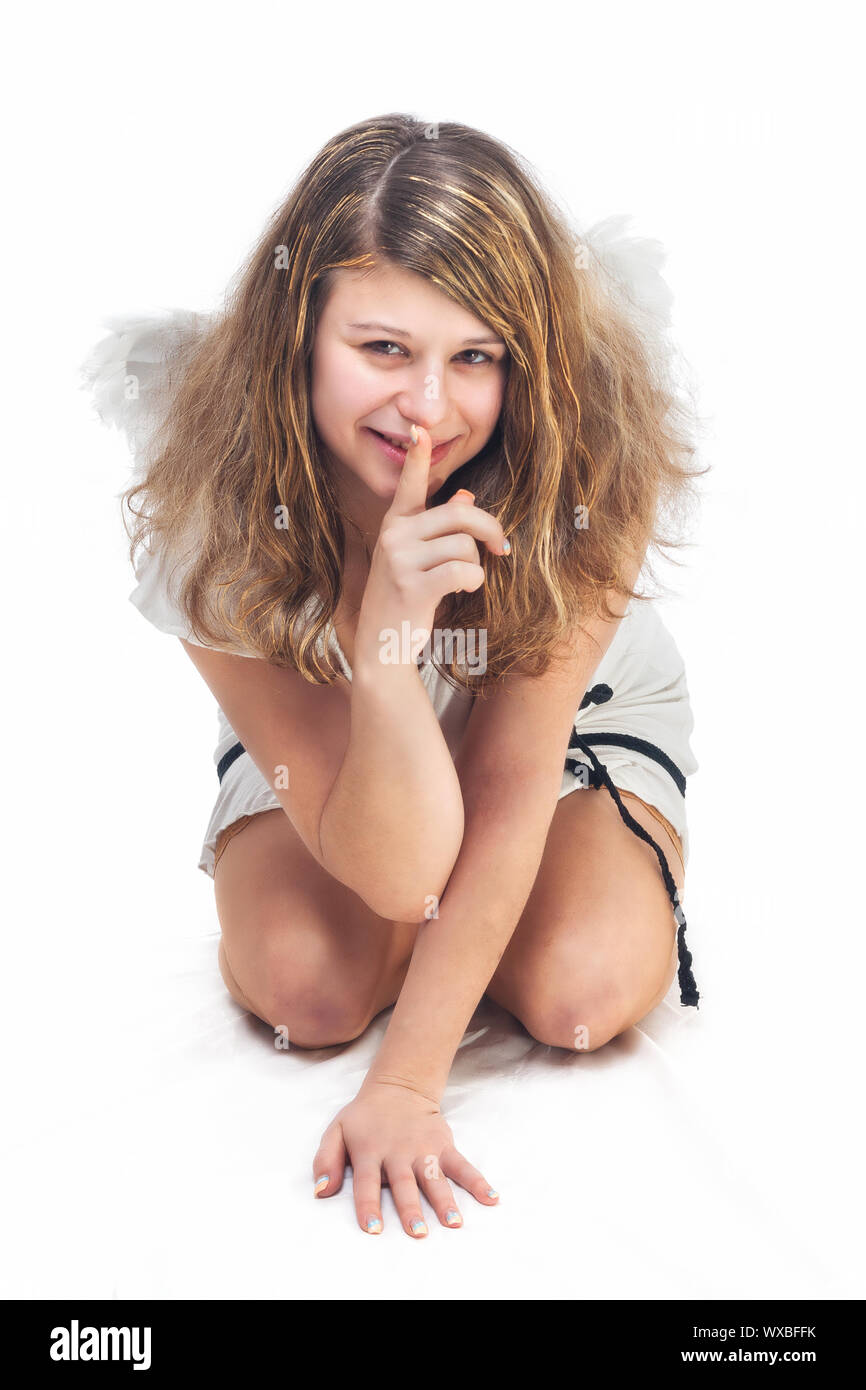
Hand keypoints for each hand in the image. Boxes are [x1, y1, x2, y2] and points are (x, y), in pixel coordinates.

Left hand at [312, 1078, 499, 1236]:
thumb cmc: (364, 1118)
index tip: (373, 1228)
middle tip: (417, 1232)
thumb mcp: (336, 1131)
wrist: (398, 1087)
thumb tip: (320, 1192)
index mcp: (369, 1150)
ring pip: (434, 1177)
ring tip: (454, 1222)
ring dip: (444, 1200)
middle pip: (404, 1184)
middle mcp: (397, 1152)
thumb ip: (325, 1160)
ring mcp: (423, 1149)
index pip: (366, 1182)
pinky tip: (491, 1197)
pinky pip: (462, 1165)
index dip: (368, 1205)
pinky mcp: (444, 1144)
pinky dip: (477, 1181)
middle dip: (411, 1208)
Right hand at [353, 423, 509, 670]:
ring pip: (464, 545)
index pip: (409, 485)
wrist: (383, 645)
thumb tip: (467, 497)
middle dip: (489, 530)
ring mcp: (400, 560)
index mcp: (395, 525)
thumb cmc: (405, 599)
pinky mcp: (413, 585)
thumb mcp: (419, 560)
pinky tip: (465, 589)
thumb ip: (440, 528)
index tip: (419, 429)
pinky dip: (474, 580)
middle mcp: (394, 536)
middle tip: (502, 548)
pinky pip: (463, 570)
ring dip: (476, 564)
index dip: (417, 458)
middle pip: (459, 515)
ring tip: (464, 580)